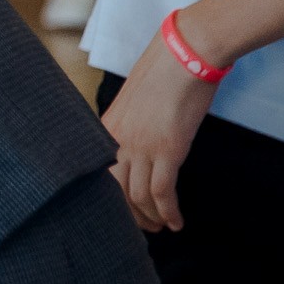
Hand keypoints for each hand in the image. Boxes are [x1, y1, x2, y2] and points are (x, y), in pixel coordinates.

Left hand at [106, 31, 216, 232]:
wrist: (185, 55)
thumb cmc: (163, 73)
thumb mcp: (134, 102)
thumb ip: (128, 126)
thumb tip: (135, 146)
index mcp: (105, 130)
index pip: (98, 176)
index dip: (109, 201)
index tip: (119, 214)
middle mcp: (117, 142)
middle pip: (114, 193)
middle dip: (128, 216)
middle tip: (142, 228)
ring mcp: (141, 147)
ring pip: (138, 196)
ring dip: (151, 217)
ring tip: (161, 227)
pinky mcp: (167, 150)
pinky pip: (162, 192)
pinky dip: (168, 212)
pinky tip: (176, 223)